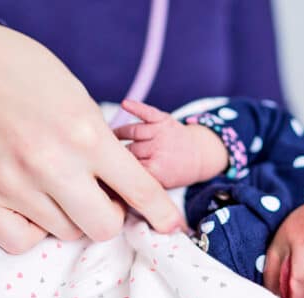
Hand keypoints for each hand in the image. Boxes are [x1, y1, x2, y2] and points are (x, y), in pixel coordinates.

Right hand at [0, 19, 184, 253]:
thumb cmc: (31, 78)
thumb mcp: (82, 103)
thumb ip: (103, 150)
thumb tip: (124, 194)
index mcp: (86, 136)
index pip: (140, 190)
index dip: (160, 213)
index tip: (171, 226)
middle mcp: (51, 164)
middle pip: (102, 227)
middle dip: (108, 215)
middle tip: (97, 197)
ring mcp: (11, 183)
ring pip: (63, 233)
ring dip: (67, 216)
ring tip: (51, 184)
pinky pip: (20, 242)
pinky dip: (31, 229)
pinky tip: (27, 203)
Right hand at [113, 100, 227, 187]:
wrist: (199, 156)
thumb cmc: (174, 173)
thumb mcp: (159, 186)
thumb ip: (137, 183)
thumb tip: (109, 181)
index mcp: (158, 172)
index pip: (129, 170)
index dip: (116, 169)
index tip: (104, 170)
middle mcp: (160, 150)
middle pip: (128, 150)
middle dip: (117, 153)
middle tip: (104, 154)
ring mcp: (162, 133)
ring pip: (132, 131)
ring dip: (118, 134)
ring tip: (108, 138)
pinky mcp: (164, 120)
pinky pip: (147, 112)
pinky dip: (136, 107)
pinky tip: (125, 104)